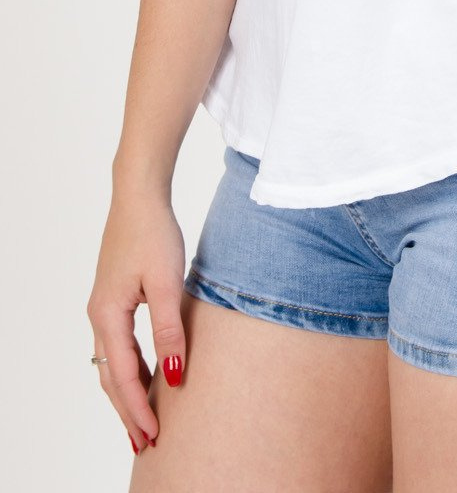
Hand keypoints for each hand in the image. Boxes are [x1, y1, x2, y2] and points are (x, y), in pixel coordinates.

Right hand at [86, 190, 187, 454]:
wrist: (139, 195)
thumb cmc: (154, 233)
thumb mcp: (168, 283)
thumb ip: (170, 331)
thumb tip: (175, 376)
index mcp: (108, 315)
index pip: (123, 376)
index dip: (137, 409)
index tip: (152, 437)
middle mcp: (99, 315)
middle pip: (110, 376)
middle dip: (127, 411)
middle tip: (145, 443)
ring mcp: (104, 307)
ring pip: (112, 362)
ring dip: (128, 392)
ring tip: (145, 419)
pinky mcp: (114, 297)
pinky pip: (118, 345)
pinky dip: (130, 368)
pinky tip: (148, 376)